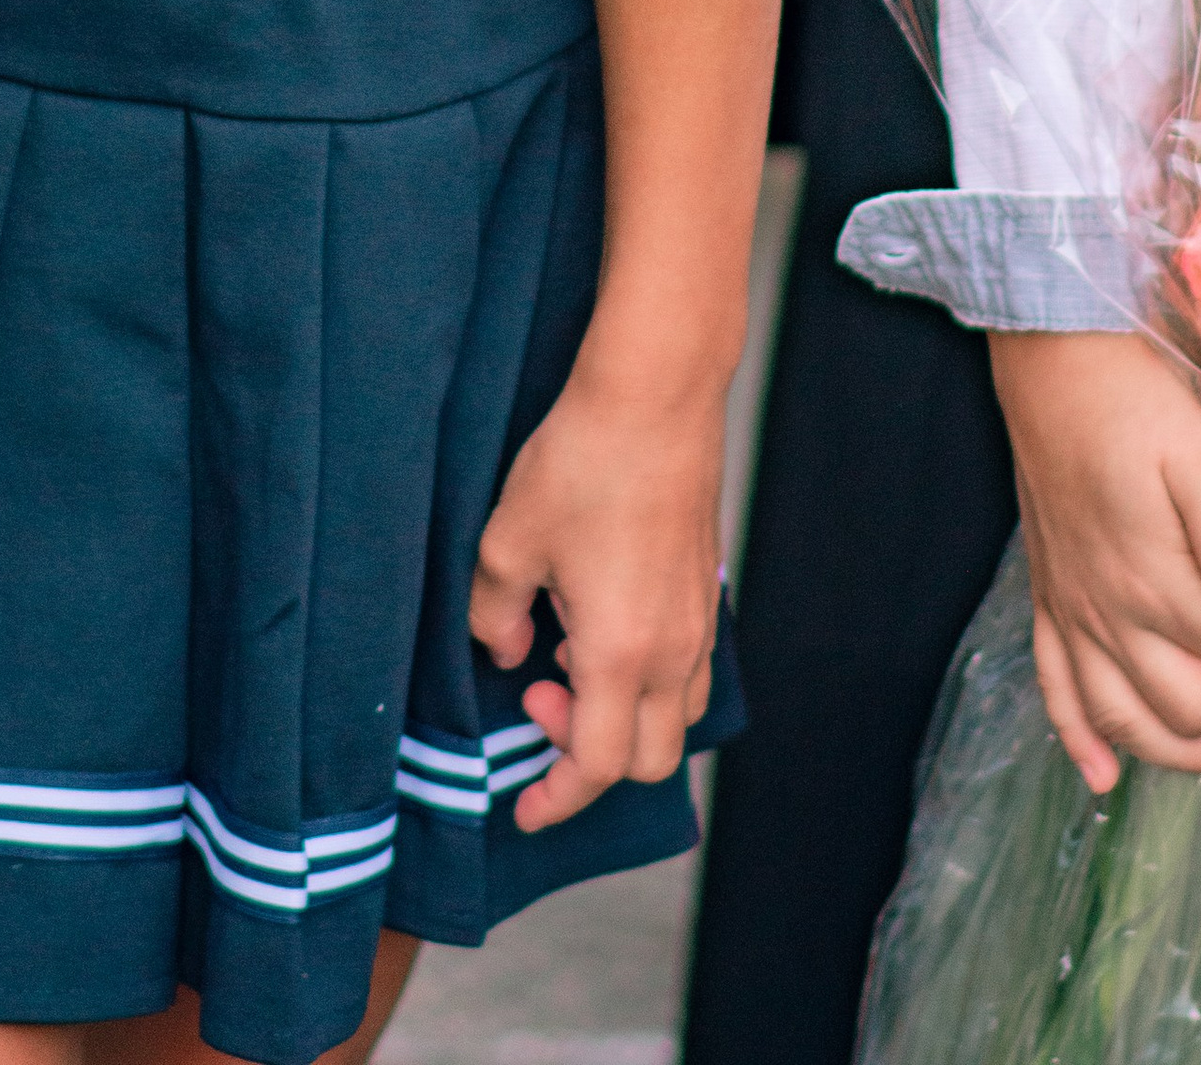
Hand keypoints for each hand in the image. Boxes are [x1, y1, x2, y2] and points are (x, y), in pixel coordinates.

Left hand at [469, 362, 723, 825]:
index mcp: (622, 653)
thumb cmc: (582, 462)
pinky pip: (688, 669)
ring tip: (568, 648)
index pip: (601, 766)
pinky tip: (602, 619)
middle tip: (538, 696)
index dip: (560, 797)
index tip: (525, 806)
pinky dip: (647, 677)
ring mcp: (700, 622)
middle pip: (650, 759)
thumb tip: (504, 654)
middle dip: (591, 757)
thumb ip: (493, 615)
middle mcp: (674, 650)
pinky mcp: (708, 590)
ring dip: (624, 715)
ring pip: (676, 715)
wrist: (656, 394)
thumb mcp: (507, 540)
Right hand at [991, 330, 1200, 791]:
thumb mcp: (1198, 458)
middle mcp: (1107, 611)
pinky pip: (1053, 686)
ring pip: (1124, 718)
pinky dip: (1077, 739)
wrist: (1050, 360)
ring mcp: (1072, 608)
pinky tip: (1101, 777)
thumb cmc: (1131, 402)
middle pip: (1190, 701)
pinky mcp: (1047, 594)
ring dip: (1179, 755)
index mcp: (1150, 579)